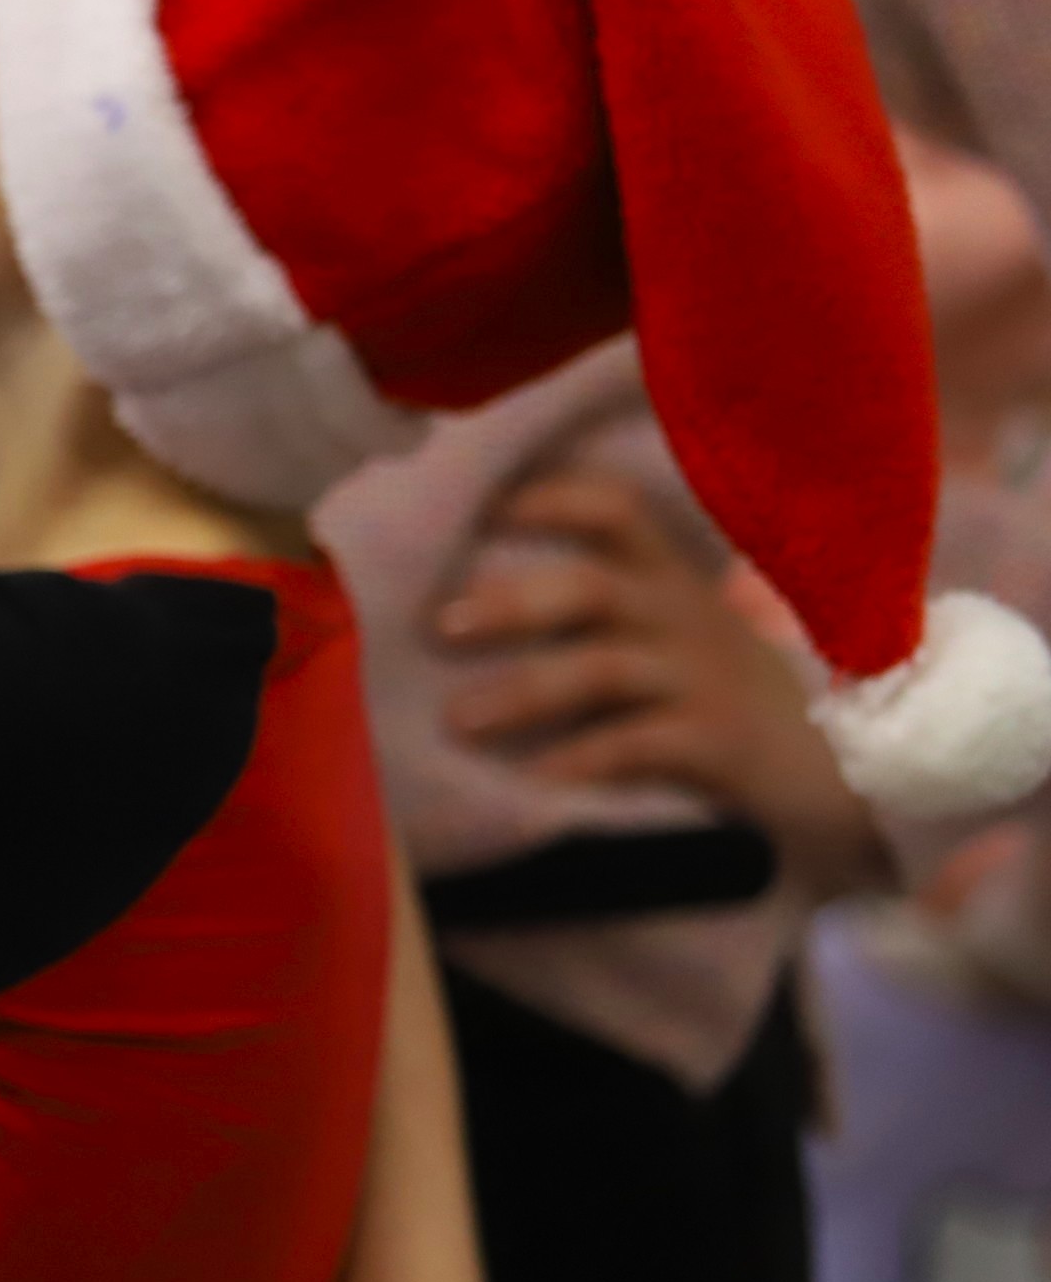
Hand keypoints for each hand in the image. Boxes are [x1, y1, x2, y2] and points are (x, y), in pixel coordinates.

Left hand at [436, 469, 890, 898]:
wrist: (844, 775)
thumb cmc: (724, 703)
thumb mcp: (670, 643)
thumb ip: (595, 619)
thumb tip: (463, 610)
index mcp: (668, 582)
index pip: (614, 509)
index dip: (548, 499)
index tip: (479, 512)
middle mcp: (684, 617)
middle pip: (592, 587)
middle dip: (511, 603)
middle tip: (438, 626)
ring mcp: (704, 680)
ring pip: (604, 668)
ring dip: (523, 691)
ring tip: (457, 721)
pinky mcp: (719, 744)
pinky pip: (638, 745)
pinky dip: (579, 760)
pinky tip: (530, 783)